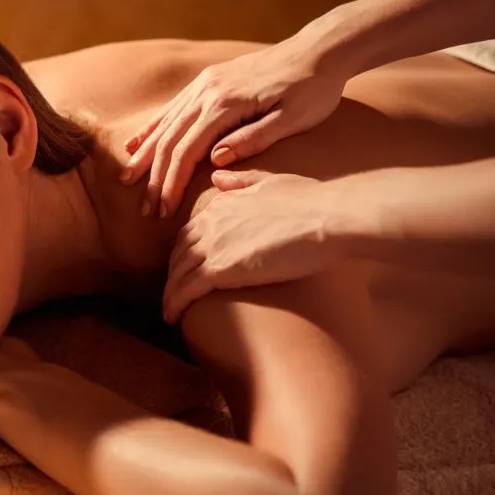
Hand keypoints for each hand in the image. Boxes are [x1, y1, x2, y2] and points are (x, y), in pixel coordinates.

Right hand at [120, 42, 345, 217]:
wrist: (317, 51)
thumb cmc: (313, 90)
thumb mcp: (293, 120)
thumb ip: (253, 139)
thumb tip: (215, 161)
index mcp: (226, 104)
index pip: (187, 151)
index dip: (171, 183)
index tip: (163, 210)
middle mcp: (207, 92)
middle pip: (170, 140)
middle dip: (154, 177)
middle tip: (145, 208)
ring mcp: (205, 84)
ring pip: (165, 124)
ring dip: (146, 154)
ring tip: (128, 179)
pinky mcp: (208, 82)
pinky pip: (173, 108)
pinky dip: (153, 128)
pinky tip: (137, 142)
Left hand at [163, 170, 341, 322]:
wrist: (326, 219)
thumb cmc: (310, 202)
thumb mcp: (271, 182)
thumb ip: (241, 181)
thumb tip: (217, 176)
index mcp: (222, 204)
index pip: (192, 231)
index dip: (185, 251)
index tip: (186, 267)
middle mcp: (210, 222)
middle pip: (180, 252)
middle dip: (174, 273)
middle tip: (174, 291)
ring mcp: (211, 245)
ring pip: (178, 272)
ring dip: (170, 292)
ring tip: (169, 311)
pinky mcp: (219, 269)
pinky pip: (186, 290)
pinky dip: (174, 304)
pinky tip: (172, 317)